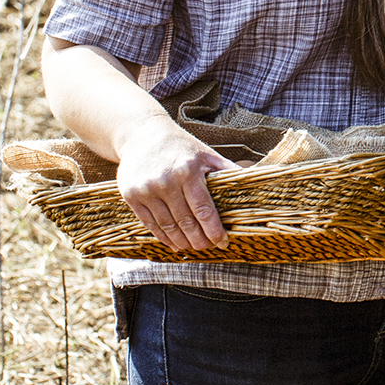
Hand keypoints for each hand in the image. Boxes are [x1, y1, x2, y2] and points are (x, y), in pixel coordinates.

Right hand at [113, 113, 239, 252]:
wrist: (142, 136)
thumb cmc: (182, 147)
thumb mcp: (206, 154)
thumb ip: (227, 170)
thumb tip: (254, 179)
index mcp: (188, 171)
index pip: (203, 209)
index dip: (214, 229)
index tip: (222, 242)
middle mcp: (166, 181)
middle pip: (185, 221)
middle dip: (199, 240)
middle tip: (208, 248)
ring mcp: (146, 190)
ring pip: (167, 226)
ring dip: (182, 242)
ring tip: (193, 248)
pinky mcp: (131, 196)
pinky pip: (149, 223)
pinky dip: (163, 237)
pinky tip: (174, 243)